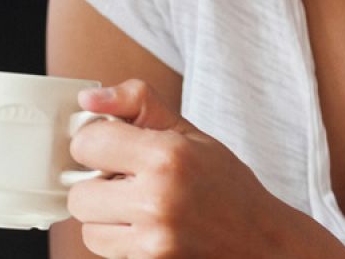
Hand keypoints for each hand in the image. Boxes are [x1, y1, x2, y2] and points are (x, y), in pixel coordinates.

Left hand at [65, 79, 343, 258]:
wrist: (265, 244)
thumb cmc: (226, 185)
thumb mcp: (189, 132)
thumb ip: (137, 103)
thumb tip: (87, 100)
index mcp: (167, 157)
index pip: (86, 143)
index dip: (95, 143)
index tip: (112, 147)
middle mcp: (159, 200)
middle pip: (79, 194)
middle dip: (97, 186)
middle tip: (125, 182)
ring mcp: (156, 242)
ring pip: (88, 229)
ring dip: (105, 219)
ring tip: (138, 208)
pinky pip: (108, 252)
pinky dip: (120, 241)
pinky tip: (148, 230)